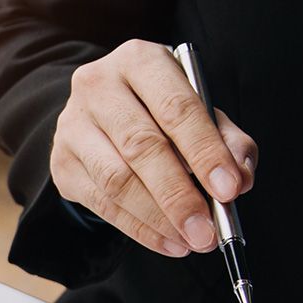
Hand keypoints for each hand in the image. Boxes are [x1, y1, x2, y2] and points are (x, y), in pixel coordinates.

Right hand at [52, 39, 258, 256]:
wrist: (101, 112)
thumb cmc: (158, 109)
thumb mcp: (198, 111)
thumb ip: (227, 140)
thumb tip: (240, 179)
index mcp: (139, 60)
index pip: (176, 108)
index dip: (205, 151)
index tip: (230, 189)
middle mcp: (98, 86)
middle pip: (142, 146)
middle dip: (180, 195)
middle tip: (208, 230)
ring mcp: (73, 125)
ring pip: (117, 180)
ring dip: (159, 218)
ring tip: (191, 241)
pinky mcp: (62, 162)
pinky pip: (102, 204)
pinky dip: (139, 229)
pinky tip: (167, 242)